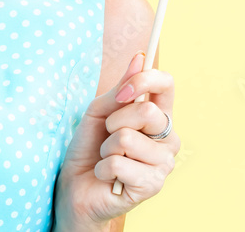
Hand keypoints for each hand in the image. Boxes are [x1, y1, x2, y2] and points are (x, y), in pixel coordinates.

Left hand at [54, 52, 179, 227]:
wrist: (76, 187)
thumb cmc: (90, 147)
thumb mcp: (99, 112)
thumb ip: (120, 89)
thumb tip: (139, 58)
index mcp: (159, 115)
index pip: (166, 84)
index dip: (143, 81)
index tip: (122, 92)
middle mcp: (168, 138)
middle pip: (147, 111)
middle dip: (114, 121)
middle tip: (107, 135)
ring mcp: (163, 164)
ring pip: (128, 139)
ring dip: (107, 148)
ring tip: (108, 158)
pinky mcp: (152, 186)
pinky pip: (119, 164)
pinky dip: (103, 168)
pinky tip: (107, 176)